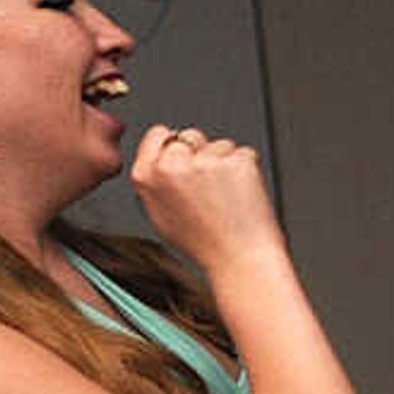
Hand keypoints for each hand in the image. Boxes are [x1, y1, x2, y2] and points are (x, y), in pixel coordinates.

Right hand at [127, 124, 284, 270]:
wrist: (238, 259)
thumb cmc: (203, 244)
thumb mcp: (159, 215)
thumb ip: (155, 182)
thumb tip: (160, 160)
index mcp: (146, 175)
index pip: (158, 134)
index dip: (175, 143)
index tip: (186, 153)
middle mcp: (172, 165)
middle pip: (190, 136)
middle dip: (202, 152)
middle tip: (211, 185)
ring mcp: (205, 161)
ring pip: (219, 144)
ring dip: (226, 161)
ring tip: (227, 195)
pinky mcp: (235, 161)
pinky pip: (243, 153)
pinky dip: (247, 168)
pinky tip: (242, 194)